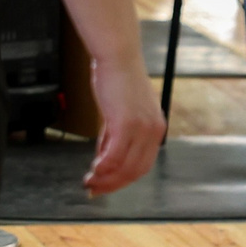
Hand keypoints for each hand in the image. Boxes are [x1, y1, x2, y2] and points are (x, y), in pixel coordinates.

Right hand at [82, 52, 165, 194]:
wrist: (117, 57)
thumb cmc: (118, 81)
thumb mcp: (121, 113)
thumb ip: (114, 137)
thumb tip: (104, 161)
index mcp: (156, 129)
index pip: (142, 165)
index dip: (123, 180)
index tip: (106, 186)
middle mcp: (154, 131)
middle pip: (136, 171)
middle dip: (113, 184)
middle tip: (95, 189)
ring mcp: (142, 128)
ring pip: (125, 166)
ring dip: (106, 178)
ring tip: (89, 181)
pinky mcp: (126, 123)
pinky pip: (115, 154)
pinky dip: (104, 166)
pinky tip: (94, 169)